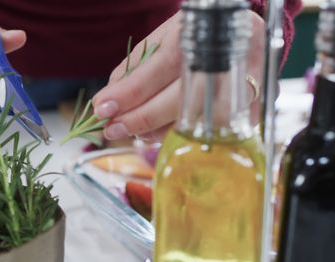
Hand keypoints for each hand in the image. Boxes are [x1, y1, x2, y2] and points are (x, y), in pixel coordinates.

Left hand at [92, 10, 264, 141]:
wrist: (242, 36)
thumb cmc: (193, 39)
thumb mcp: (160, 40)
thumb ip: (133, 70)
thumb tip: (107, 102)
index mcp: (203, 33)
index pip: (161, 67)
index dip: (130, 91)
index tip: (102, 107)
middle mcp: (229, 60)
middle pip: (178, 100)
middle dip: (138, 118)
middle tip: (112, 128)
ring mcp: (245, 88)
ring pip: (193, 123)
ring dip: (154, 132)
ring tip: (131, 130)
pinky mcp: (251, 112)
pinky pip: (206, 134)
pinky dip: (176, 135)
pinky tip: (157, 130)